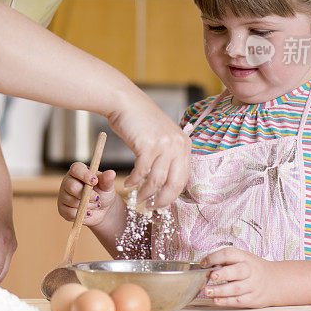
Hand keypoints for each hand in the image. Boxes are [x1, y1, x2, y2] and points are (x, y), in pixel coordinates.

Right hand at [57, 162, 119, 227]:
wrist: (101, 210)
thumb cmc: (103, 193)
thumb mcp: (107, 186)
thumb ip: (107, 180)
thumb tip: (111, 173)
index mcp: (78, 171)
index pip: (76, 169)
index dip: (84, 175)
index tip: (95, 181)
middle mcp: (68, 181)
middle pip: (71, 186)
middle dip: (87, 195)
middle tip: (97, 198)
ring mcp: (64, 195)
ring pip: (71, 201)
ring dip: (87, 205)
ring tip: (94, 204)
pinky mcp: (63, 209)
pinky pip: (70, 213)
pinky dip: (82, 214)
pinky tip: (88, 212)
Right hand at [106, 93, 189, 208]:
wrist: (125, 102)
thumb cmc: (141, 121)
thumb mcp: (163, 136)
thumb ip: (169, 155)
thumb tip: (166, 182)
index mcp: (185, 144)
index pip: (183, 178)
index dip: (172, 195)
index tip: (161, 203)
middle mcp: (178, 145)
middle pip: (174, 183)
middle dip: (162, 199)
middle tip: (151, 207)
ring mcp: (164, 145)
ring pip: (156, 180)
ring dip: (145, 192)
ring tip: (136, 197)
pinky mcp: (148, 145)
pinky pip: (141, 172)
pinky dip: (133, 181)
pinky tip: (127, 184)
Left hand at [200, 247, 277, 307]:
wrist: (276, 281)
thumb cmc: (253, 268)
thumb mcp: (243, 258)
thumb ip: (226, 261)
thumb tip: (205, 265)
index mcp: (245, 258)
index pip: (229, 254)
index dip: (215, 257)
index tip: (204, 263)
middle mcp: (250, 271)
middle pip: (237, 272)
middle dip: (223, 274)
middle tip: (211, 276)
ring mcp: (253, 286)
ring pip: (236, 289)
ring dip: (220, 290)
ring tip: (207, 291)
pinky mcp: (253, 299)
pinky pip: (239, 301)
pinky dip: (227, 301)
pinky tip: (216, 300)